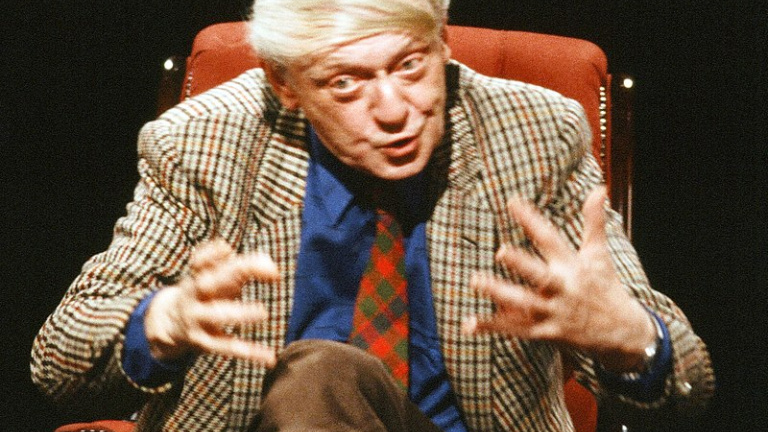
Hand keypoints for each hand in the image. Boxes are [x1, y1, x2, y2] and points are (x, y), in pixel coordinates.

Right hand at [144, 239, 279, 366]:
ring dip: (241, 313)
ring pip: (218, 316)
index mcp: (198, 276)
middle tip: (269, 272)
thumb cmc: (203, 292)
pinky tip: (269, 357)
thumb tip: (256, 258)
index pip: (214, 263)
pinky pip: (228, 347)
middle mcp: (195, 296)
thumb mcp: (212, 275)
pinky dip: (250, 353)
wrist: (168, 322)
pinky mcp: (205, 342)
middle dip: (234, 277)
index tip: (271, 267)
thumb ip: (233, 263)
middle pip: (211, 284)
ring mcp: (198, 320)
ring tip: (263, 313)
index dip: (239, 261)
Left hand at [462, 187, 655, 372]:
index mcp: (573, 267)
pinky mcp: (545, 332)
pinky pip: (515, 329)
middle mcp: (563, 288)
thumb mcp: (599, 254)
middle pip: (540, 276)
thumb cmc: (605, 287)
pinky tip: (468, 323)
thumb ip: (594, 222)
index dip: (532, 220)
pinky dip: (492, 327)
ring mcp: (554, 312)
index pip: (550, 240)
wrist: (623, 333)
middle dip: (521, 264)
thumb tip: (599, 188)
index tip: (512, 202)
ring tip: (475, 280)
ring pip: (524, 303)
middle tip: (500, 251)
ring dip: (499, 293)